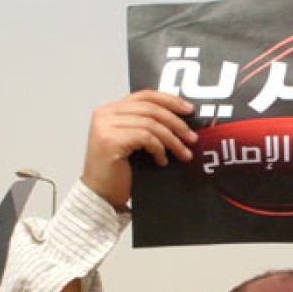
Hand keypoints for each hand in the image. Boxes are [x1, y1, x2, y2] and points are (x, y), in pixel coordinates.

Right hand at [81, 90, 196, 208]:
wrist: (100, 196)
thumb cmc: (117, 173)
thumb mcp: (133, 143)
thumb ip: (146, 127)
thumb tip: (179, 122)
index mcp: (111, 111)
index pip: (145, 95)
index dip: (169, 101)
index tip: (188, 110)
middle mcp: (105, 114)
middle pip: (151, 109)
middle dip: (176, 123)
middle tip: (192, 137)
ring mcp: (105, 126)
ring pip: (151, 124)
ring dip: (172, 140)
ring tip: (183, 154)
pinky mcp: (110, 140)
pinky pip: (145, 137)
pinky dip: (159, 149)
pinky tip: (161, 161)